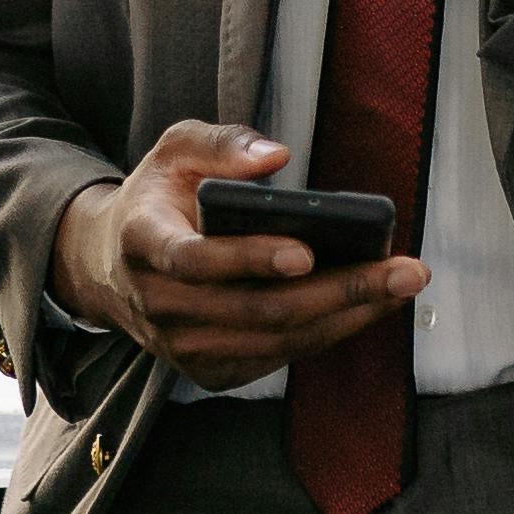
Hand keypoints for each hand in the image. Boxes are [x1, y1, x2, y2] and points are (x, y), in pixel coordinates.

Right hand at [49, 122, 421, 392]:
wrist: (109, 266)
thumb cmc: (158, 199)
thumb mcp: (176, 151)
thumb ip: (221, 143)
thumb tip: (276, 158)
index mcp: (143, 242)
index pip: (196, 260)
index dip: (250, 259)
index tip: (307, 251)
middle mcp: (159, 304)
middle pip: (257, 310)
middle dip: (339, 290)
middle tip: (404, 270)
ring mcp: (183, 346)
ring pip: (276, 341)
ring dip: (347, 316)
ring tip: (400, 285)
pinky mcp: (208, 370)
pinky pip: (278, 358)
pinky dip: (328, 333)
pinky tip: (368, 306)